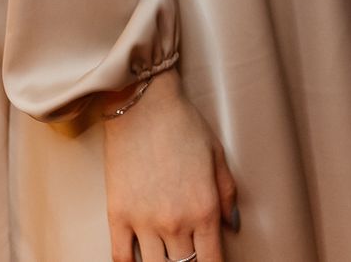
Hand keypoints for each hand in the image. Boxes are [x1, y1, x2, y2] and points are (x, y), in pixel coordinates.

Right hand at [103, 70, 238, 261]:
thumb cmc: (183, 124)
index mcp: (204, 209)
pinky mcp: (118, 214)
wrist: (143, 104)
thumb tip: (232, 224)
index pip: (212, 260)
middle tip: (188, 252)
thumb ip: (227, 194)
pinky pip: (121, 256)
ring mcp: (144, 221)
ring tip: (166, 255)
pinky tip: (137, 261)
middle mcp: (175, 222)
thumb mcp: (217, 156)